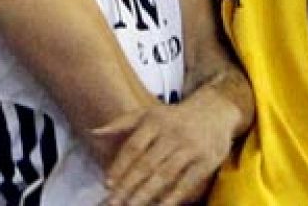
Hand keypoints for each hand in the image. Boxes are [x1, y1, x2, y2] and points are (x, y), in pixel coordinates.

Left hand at [92, 98, 233, 205]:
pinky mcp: (205, 162)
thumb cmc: (174, 117)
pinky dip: (173, 197)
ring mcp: (190, 149)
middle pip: (146, 164)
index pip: (134, 147)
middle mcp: (172, 134)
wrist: (215, 111)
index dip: (120, 166)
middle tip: (114, 203)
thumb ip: (121, 123)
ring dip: (146, 194)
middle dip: (128, 186)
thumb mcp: (148, 113)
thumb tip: (92, 132)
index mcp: (155, 122)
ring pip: (164, 175)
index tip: (107, 184)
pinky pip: (186, 183)